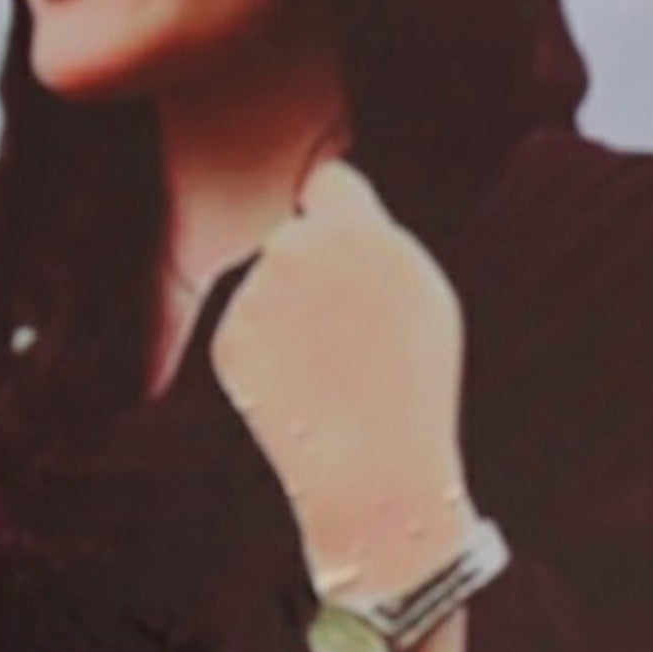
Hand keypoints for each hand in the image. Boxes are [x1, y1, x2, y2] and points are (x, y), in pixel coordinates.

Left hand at [212, 160, 472, 596]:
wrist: (373, 468)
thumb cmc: (413, 383)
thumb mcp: (423, 296)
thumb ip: (378, 244)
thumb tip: (338, 212)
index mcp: (356, 232)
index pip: (329, 183)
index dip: (337, 214)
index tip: (345, 243)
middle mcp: (297, 251)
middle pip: (295, 238)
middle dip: (311, 268)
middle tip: (344, 329)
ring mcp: (256, 295)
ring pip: (268, 287)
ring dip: (289, 313)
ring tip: (330, 369)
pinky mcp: (229, 339)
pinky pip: (249, 328)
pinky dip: (268, 353)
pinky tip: (301, 388)